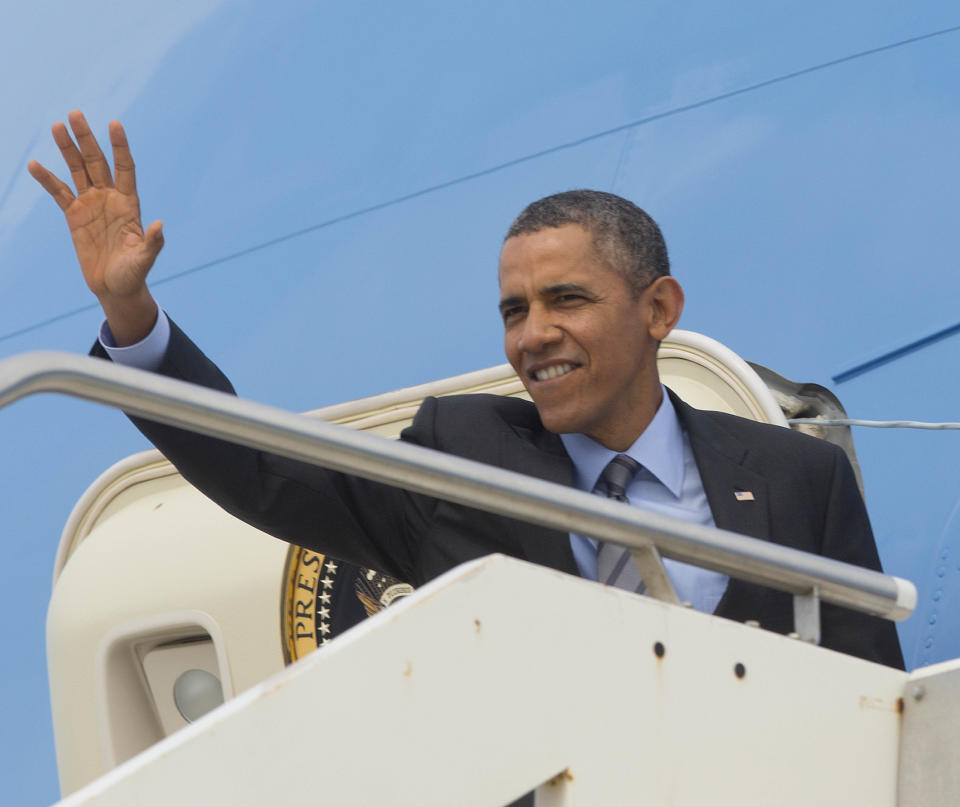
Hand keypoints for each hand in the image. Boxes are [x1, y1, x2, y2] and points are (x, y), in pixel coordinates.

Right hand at [29, 111, 162, 344]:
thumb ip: (152, 242)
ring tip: (57, 126)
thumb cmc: (134, 273)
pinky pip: (59, 192)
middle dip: (87, 139)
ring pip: (77, 170)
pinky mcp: (74, 215)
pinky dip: (47, 180)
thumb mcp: (145, 259)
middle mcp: (110, 198)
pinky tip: (35, 164)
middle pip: (97, 162)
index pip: (125, 168)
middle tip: (75, 114)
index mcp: (129, 204)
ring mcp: (91, 204)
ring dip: (68, 149)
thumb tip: (159, 225)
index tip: (115, 124)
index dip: (120, 147)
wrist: (115, 287)